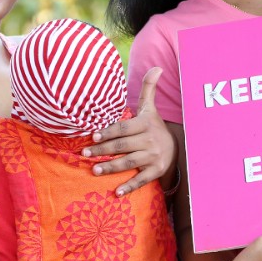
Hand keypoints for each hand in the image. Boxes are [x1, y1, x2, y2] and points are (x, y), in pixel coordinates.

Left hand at [82, 67, 175, 195]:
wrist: (177, 147)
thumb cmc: (154, 126)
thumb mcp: (151, 108)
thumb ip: (148, 89)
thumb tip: (157, 67)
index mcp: (145, 124)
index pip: (124, 128)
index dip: (109, 132)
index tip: (93, 136)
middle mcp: (150, 141)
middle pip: (123, 146)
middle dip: (103, 150)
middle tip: (85, 153)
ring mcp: (153, 157)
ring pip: (129, 163)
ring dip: (111, 167)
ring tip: (94, 170)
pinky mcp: (156, 172)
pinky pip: (141, 180)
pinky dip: (129, 187)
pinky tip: (116, 192)